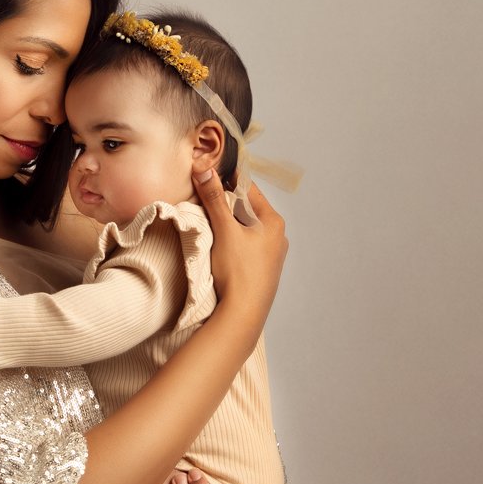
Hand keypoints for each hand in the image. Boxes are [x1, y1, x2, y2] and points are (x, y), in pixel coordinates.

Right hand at [192, 171, 286, 324]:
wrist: (243, 314)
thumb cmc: (238, 271)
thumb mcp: (224, 230)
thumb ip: (214, 199)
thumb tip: (204, 169)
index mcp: (274, 222)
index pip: (249, 189)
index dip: (227, 180)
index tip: (208, 176)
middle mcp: (278, 237)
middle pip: (247, 210)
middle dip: (226, 205)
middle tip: (204, 202)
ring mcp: (272, 256)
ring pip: (247, 230)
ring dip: (229, 225)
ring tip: (210, 227)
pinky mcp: (263, 272)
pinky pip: (247, 248)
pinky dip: (233, 243)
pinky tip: (221, 250)